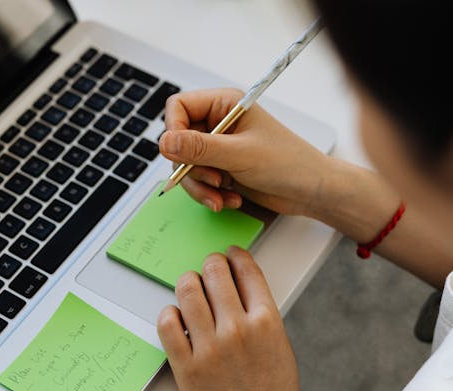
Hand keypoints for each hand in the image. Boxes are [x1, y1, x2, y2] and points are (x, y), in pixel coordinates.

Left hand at [157, 247, 306, 390]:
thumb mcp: (281, 346)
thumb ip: (262, 316)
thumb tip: (239, 287)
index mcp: (267, 321)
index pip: (247, 270)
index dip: (235, 255)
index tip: (230, 254)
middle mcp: (238, 329)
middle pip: (215, 273)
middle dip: (210, 264)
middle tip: (208, 269)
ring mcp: (210, 347)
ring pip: (188, 291)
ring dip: (187, 282)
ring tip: (189, 287)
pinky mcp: (186, 366)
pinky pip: (168, 324)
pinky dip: (169, 313)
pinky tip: (175, 316)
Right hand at [160, 88, 331, 215]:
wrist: (311, 191)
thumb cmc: (288, 163)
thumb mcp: (240, 154)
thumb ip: (199, 148)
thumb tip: (165, 142)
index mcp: (224, 105)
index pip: (178, 107)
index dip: (173, 130)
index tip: (179, 154)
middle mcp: (218, 123)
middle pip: (178, 141)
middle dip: (190, 168)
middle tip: (212, 180)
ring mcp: (218, 148)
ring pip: (184, 166)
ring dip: (199, 186)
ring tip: (221, 196)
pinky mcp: (220, 168)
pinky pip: (197, 181)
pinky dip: (209, 194)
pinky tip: (229, 199)